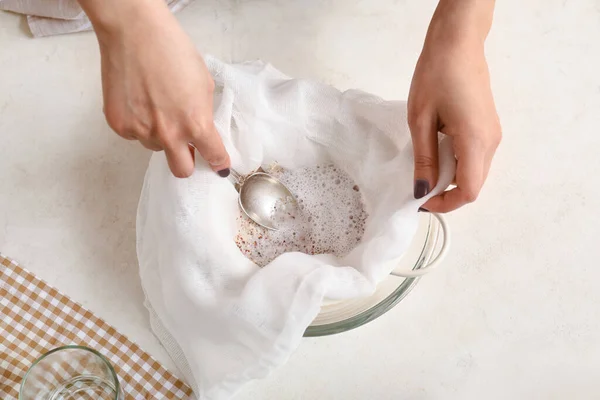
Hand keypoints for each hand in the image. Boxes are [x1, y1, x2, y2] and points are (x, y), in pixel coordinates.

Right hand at [79, 0, 229, 177]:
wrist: (134, 32)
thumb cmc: (172, 50)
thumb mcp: (203, 84)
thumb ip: (203, 113)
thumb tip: (201, 130)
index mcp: (196, 123)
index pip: (214, 156)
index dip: (219, 162)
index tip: (219, 166)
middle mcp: (169, 134)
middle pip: (182, 170)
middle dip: (187, 162)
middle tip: (186, 148)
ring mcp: (141, 131)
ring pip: (155, 148)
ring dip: (160, 136)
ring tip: (156, 105)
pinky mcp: (119, 125)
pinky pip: (134, 135)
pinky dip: (138, 124)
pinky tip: (138, 100)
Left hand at [408, 0, 500, 211]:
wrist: (457, 42)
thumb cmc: (435, 75)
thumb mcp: (420, 120)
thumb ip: (424, 158)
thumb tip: (422, 190)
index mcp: (475, 141)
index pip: (469, 191)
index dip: (446, 203)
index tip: (421, 200)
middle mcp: (491, 142)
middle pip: (473, 184)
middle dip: (446, 192)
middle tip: (418, 184)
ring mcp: (493, 134)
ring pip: (474, 171)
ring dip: (450, 177)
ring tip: (424, 165)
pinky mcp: (488, 127)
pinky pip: (475, 156)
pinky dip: (456, 163)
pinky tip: (436, 150)